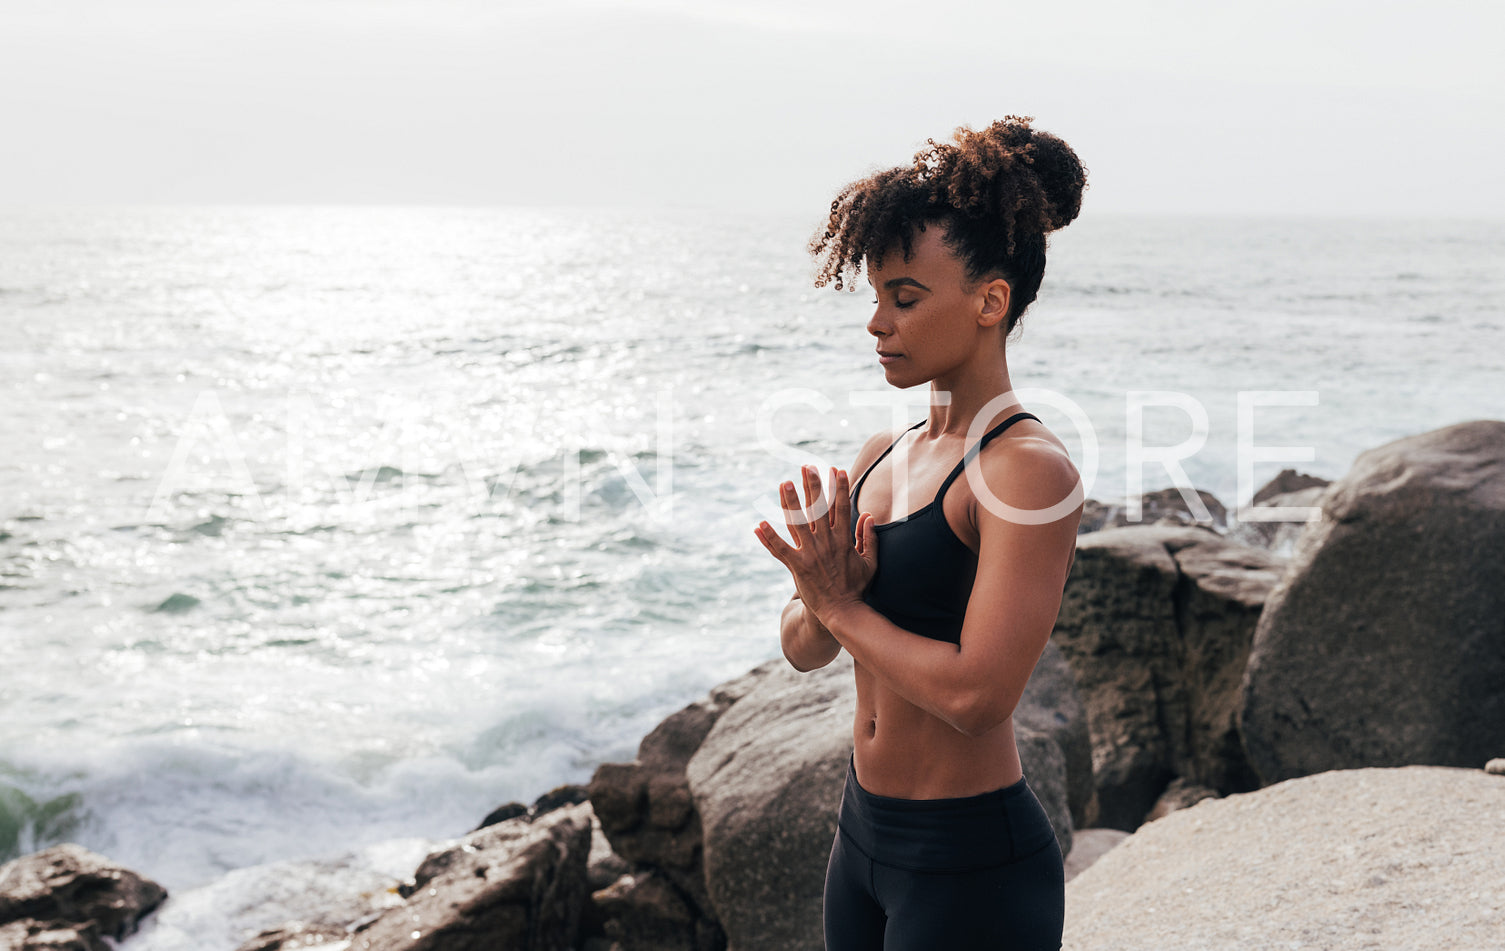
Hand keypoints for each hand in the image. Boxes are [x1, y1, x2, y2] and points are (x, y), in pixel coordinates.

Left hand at [754, 464, 877, 626]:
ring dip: (790, 502)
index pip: (842, 507)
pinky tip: (759, 524)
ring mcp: (811, 553)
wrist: (843, 612)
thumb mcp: (870, 562)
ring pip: (798, 523)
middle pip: (819, 508)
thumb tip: (869, 516)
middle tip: (806, 467)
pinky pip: (780, 549)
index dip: (839, 487)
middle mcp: (827, 542)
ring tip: (784, 483)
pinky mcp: (798, 566)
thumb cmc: (856, 588)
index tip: (836, 469)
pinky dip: (769, 538)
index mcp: (843, 540)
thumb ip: (869, 538)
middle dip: (813, 486)